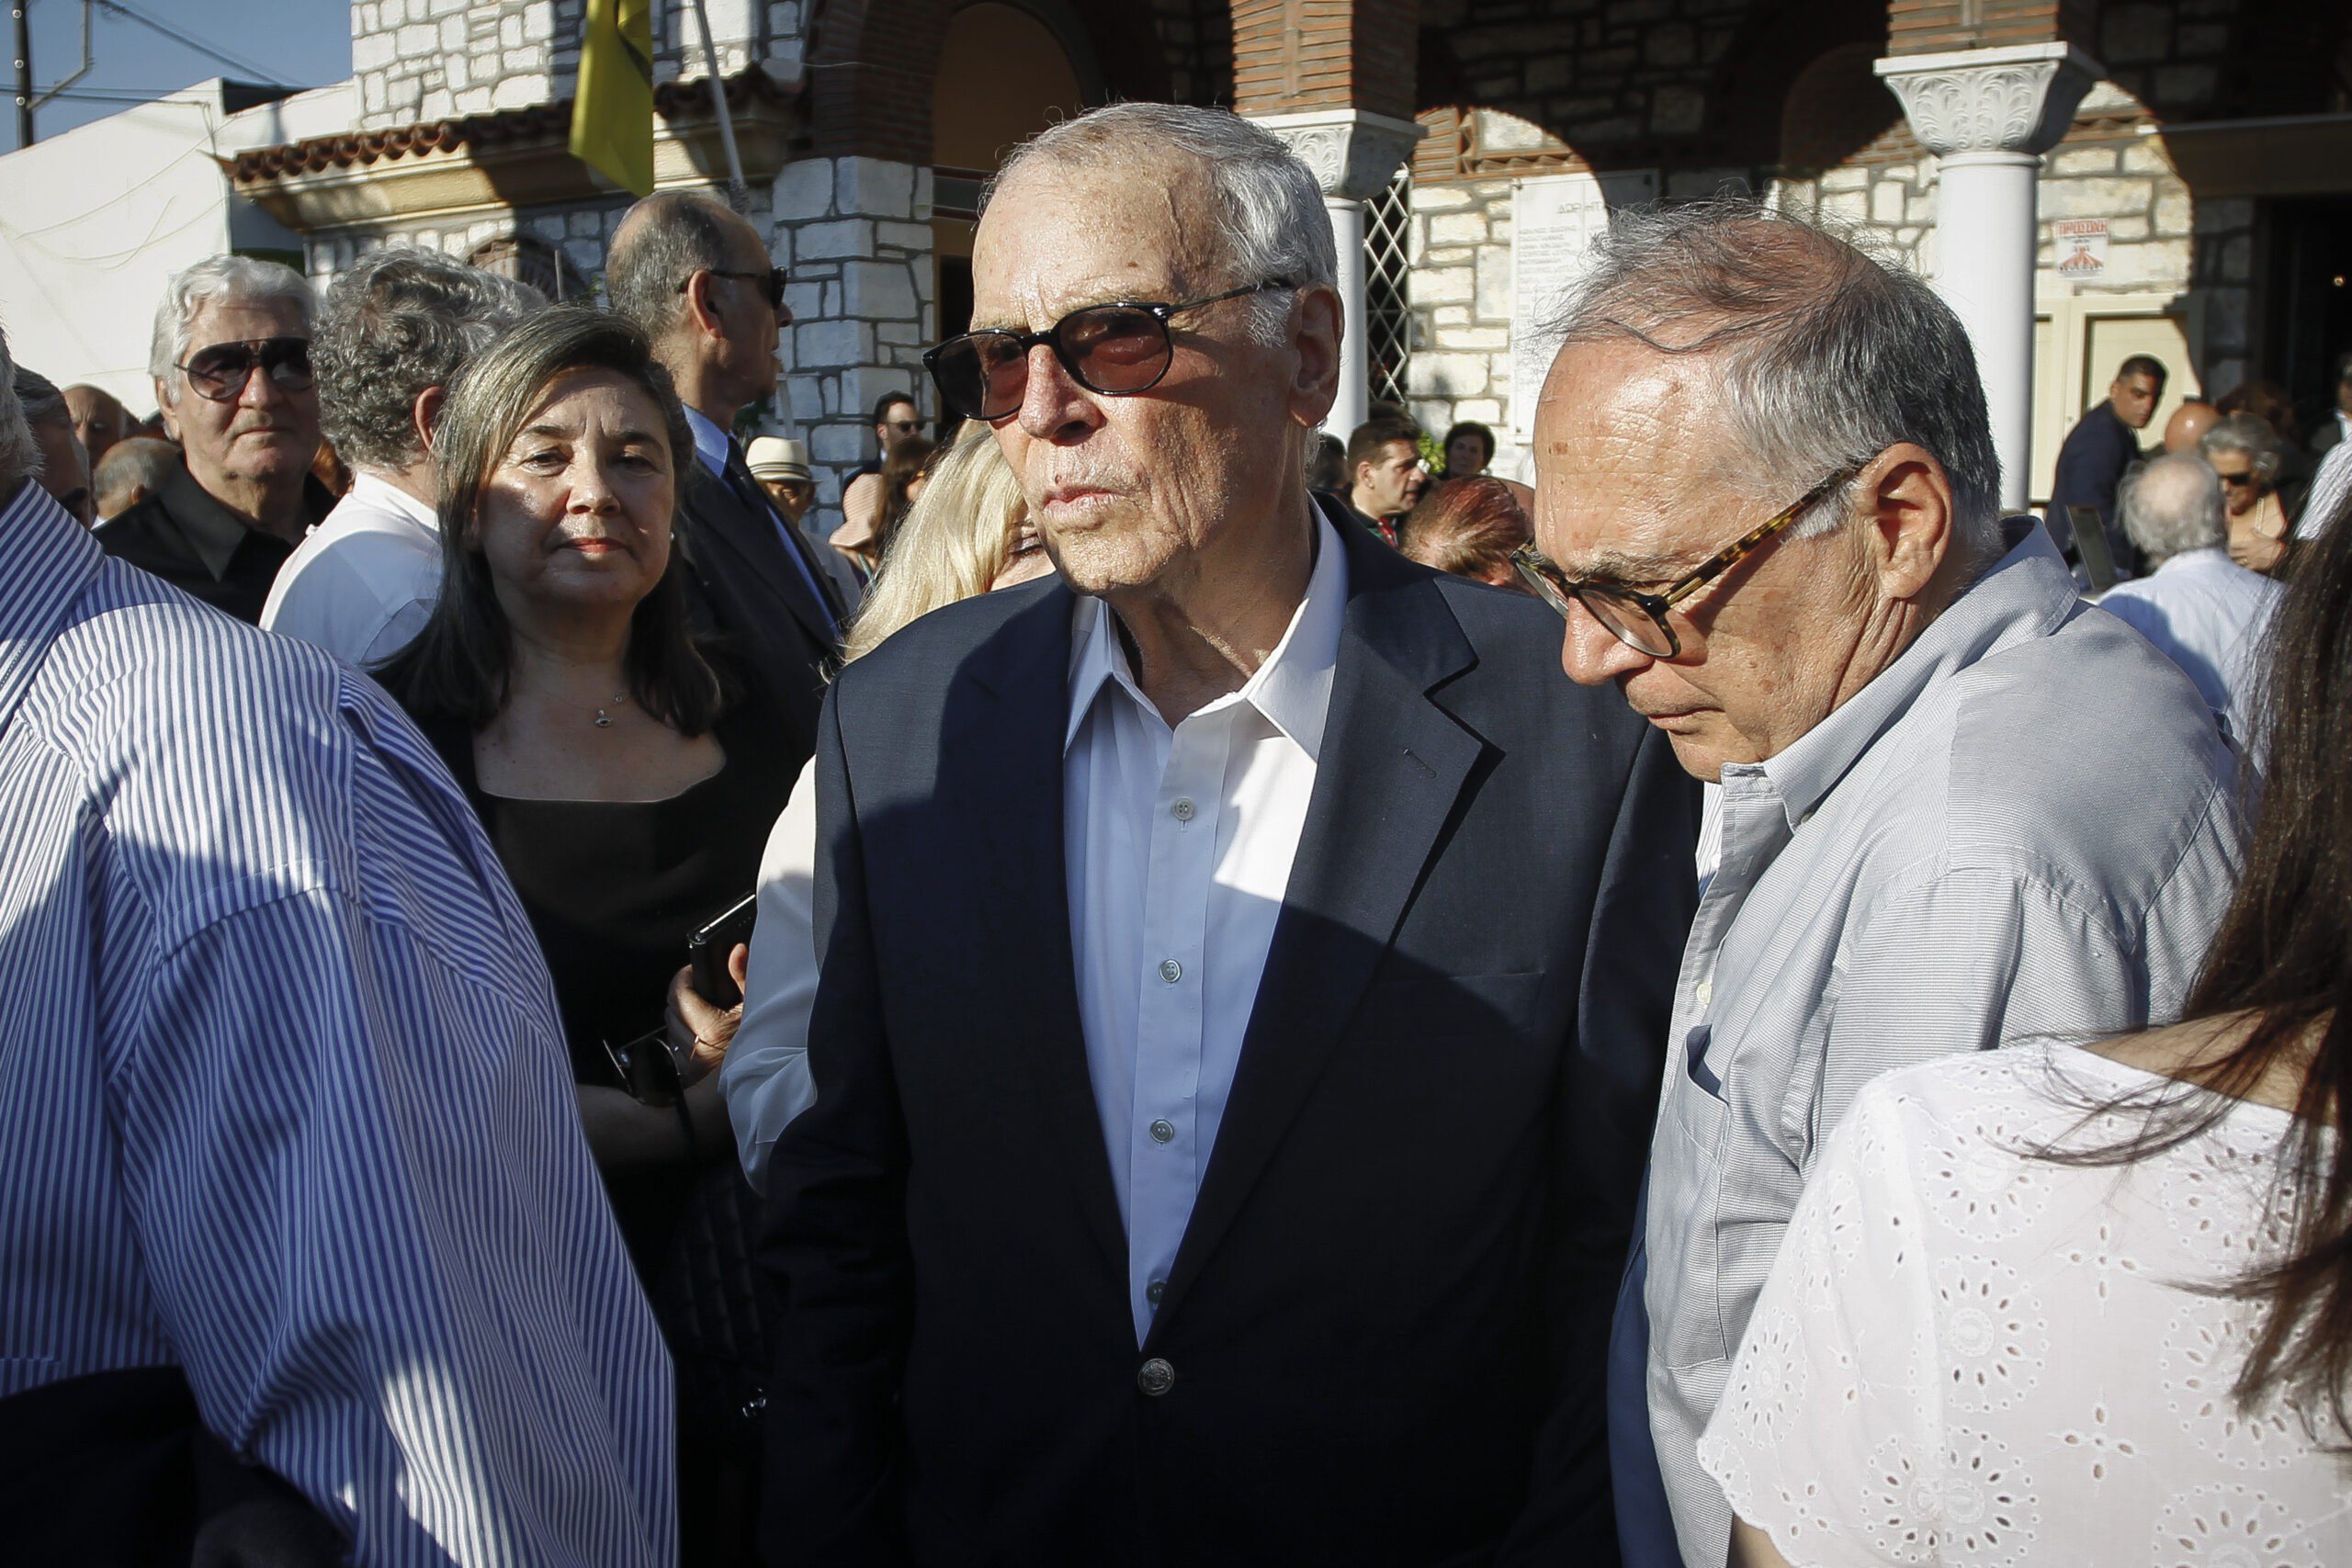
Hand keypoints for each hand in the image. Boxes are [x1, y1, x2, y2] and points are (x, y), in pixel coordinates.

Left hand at [666, 943, 749, 1083]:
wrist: (765, 1075)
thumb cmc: (762, 1043)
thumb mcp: (755, 1006)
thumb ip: (742, 978)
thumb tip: (736, 952)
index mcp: (708, 1027)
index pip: (678, 992)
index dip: (683, 977)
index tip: (691, 972)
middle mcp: (694, 1045)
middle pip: (671, 1009)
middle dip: (680, 995)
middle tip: (696, 989)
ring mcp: (689, 1061)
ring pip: (671, 1028)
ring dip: (680, 1017)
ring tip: (698, 1012)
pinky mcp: (688, 1072)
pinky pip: (675, 1048)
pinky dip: (683, 1038)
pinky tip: (698, 1035)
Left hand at [2229, 528, 2286, 573]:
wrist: (2282, 554)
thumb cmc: (2275, 545)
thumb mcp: (2266, 537)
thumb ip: (2257, 534)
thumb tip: (2252, 529)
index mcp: (2250, 543)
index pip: (2235, 545)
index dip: (2229, 546)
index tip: (2226, 547)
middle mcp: (2248, 551)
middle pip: (2233, 553)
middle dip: (2229, 554)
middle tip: (2226, 555)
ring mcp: (2251, 559)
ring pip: (2236, 561)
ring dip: (2233, 562)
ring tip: (2230, 563)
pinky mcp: (2255, 566)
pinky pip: (2244, 568)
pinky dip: (2241, 569)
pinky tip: (2238, 570)